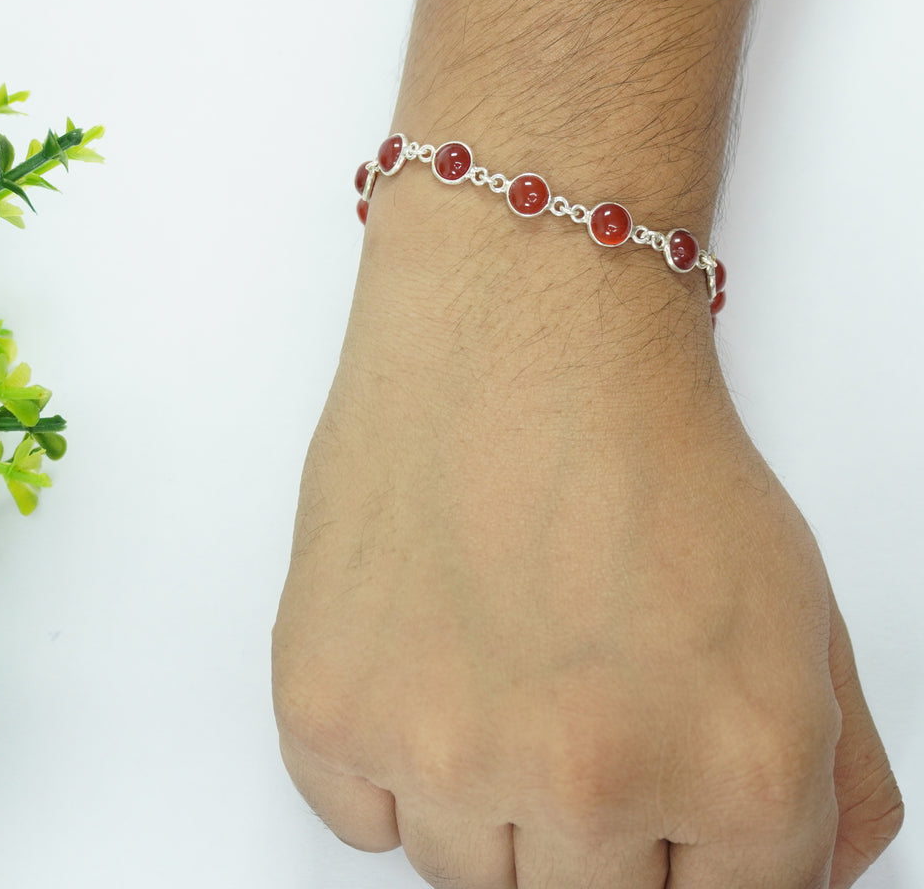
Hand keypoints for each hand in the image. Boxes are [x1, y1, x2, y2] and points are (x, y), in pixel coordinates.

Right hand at [272, 181, 902, 886]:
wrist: (517, 324)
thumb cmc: (643, 439)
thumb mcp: (796, 612)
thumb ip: (829, 786)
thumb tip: (788, 879)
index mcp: (734, 768)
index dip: (683, 851)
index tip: (651, 807)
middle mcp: (589, 777)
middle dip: (589, 829)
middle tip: (570, 707)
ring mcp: (443, 748)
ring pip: (465, 873)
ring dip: (484, 795)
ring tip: (495, 664)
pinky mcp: (330, 708)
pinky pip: (360, 822)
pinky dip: (390, 765)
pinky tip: (424, 660)